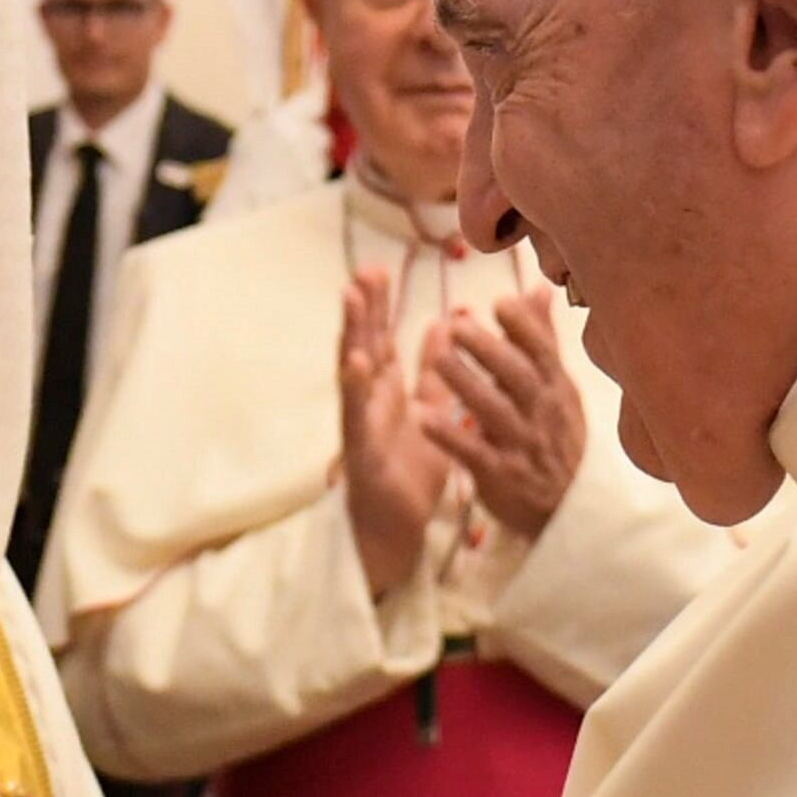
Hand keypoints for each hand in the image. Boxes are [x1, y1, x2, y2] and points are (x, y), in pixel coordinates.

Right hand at [339, 268, 454, 596]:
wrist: (396, 527)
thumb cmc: (410, 471)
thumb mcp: (432, 413)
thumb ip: (436, 374)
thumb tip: (444, 325)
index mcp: (386, 391)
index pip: (382, 339)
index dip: (380, 306)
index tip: (380, 269)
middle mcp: (369, 400)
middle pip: (364, 344)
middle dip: (364, 308)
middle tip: (366, 270)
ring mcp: (360, 422)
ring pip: (353, 371)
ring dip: (352, 333)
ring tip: (352, 298)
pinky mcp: (359, 449)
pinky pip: (356, 415)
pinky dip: (354, 388)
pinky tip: (355, 363)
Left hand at [424, 287, 585, 540]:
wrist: (568, 509)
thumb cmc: (556, 437)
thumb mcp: (558, 389)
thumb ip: (542, 340)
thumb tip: (538, 288)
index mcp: (555, 389)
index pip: (543, 353)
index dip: (524, 328)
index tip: (500, 303)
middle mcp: (541, 415)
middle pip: (517, 378)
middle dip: (489, 351)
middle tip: (457, 325)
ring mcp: (521, 446)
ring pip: (494, 412)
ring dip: (465, 385)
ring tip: (437, 360)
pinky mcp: (499, 476)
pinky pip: (472, 452)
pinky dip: (448, 435)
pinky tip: (422, 417)